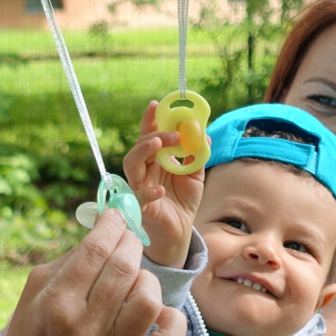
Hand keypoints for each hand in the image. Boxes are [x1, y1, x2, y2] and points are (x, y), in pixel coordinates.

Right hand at [0, 211, 186, 335]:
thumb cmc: (34, 329)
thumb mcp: (36, 288)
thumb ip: (70, 258)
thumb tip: (106, 229)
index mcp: (57, 303)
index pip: (95, 250)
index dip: (111, 224)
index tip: (115, 217)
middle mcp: (85, 327)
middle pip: (124, 268)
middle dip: (129, 243)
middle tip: (126, 240)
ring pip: (148, 299)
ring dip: (146, 279)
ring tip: (134, 279)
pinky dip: (171, 320)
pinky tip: (155, 312)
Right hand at [123, 100, 205, 267]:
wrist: (180, 230)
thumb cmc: (183, 201)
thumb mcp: (195, 175)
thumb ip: (197, 155)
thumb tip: (204, 133)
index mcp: (156, 160)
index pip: (150, 135)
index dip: (150, 120)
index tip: (156, 105)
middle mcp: (144, 170)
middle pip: (140, 146)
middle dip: (155, 135)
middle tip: (173, 134)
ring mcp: (139, 186)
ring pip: (131, 164)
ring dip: (144, 151)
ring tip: (159, 144)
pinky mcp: (140, 206)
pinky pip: (138, 197)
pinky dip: (148, 193)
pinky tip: (160, 190)